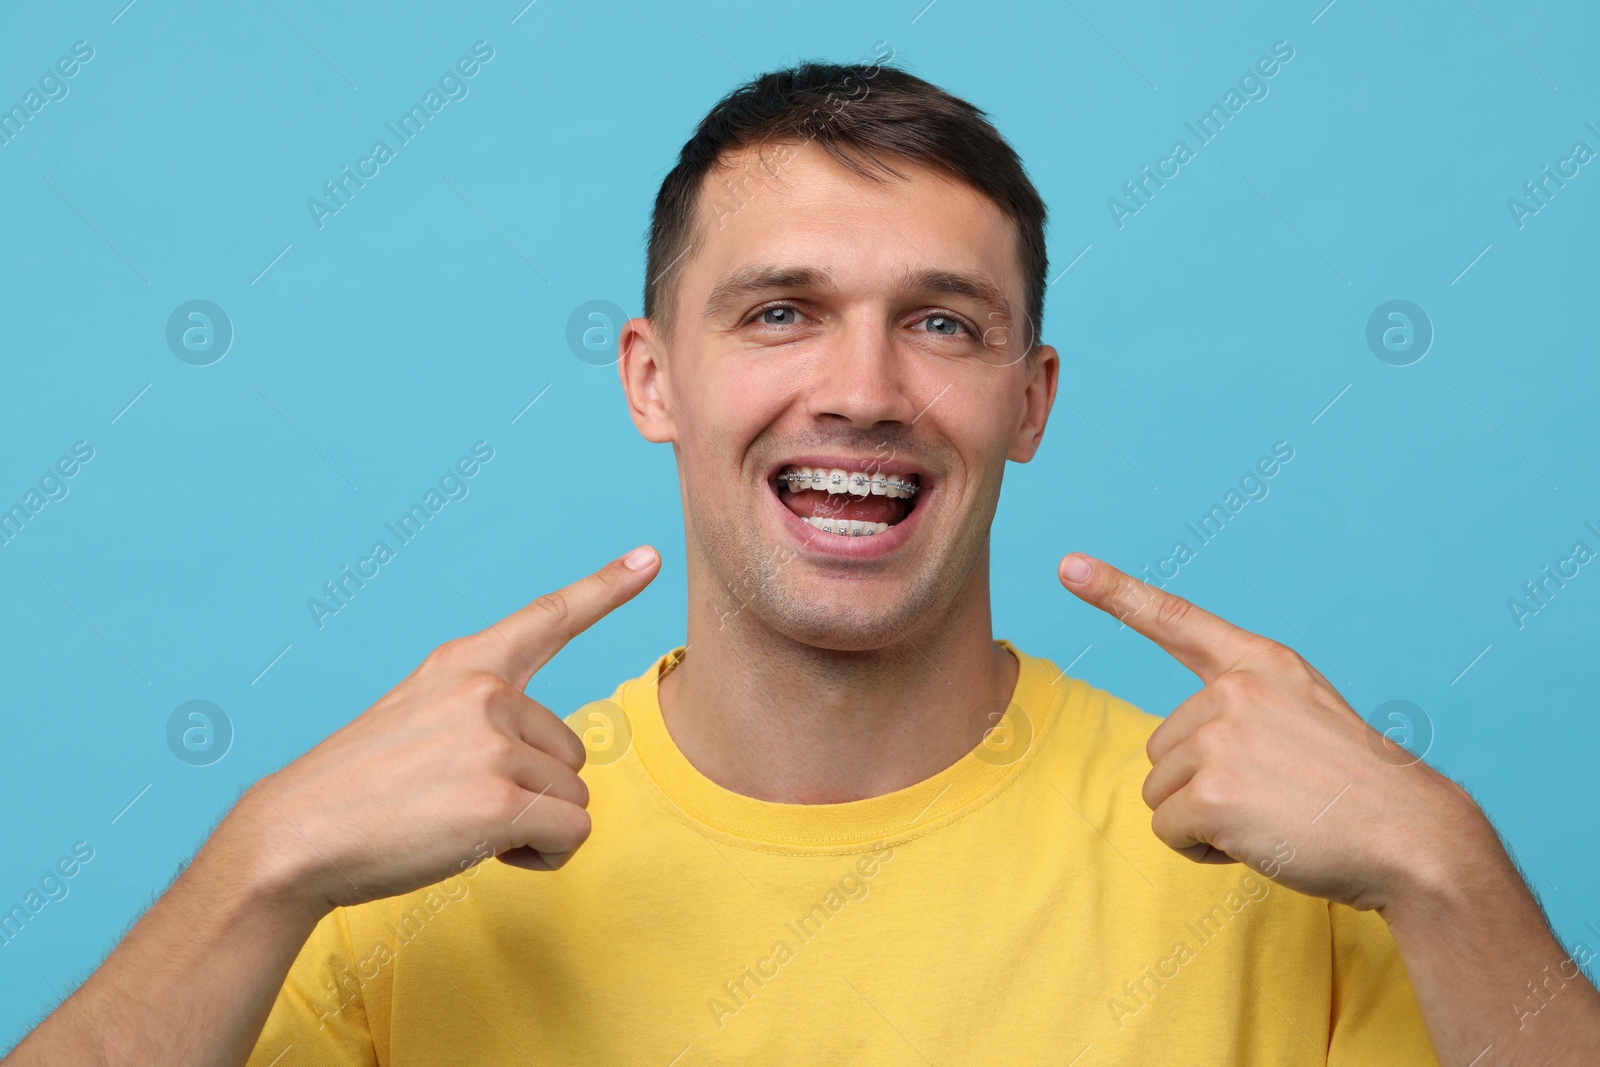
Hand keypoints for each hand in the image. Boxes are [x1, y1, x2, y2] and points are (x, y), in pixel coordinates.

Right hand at [227, 545, 661, 916]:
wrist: (292, 838)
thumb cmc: (356, 792)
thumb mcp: (416, 719)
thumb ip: (481, 716)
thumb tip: (547, 755)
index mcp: (464, 665)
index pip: (548, 617)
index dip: (606, 587)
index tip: (649, 557)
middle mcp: (485, 691)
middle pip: (573, 752)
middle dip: (535, 793)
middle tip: (461, 806)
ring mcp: (493, 743)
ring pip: (574, 797)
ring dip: (534, 828)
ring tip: (461, 827)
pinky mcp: (500, 800)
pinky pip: (571, 834)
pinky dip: (542, 857)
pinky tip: (484, 852)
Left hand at [1057, 552, 1486, 911]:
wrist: (1413, 838)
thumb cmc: (1357, 789)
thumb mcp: (1305, 715)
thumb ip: (1244, 710)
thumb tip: (1182, 748)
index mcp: (1260, 663)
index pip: (1176, 619)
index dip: (1117, 592)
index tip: (1069, 566)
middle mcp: (1234, 690)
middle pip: (1162, 749)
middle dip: (1202, 786)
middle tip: (1271, 797)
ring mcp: (1222, 738)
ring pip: (1161, 793)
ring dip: (1202, 821)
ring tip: (1271, 819)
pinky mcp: (1214, 793)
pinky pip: (1168, 831)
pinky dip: (1201, 851)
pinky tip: (1258, 843)